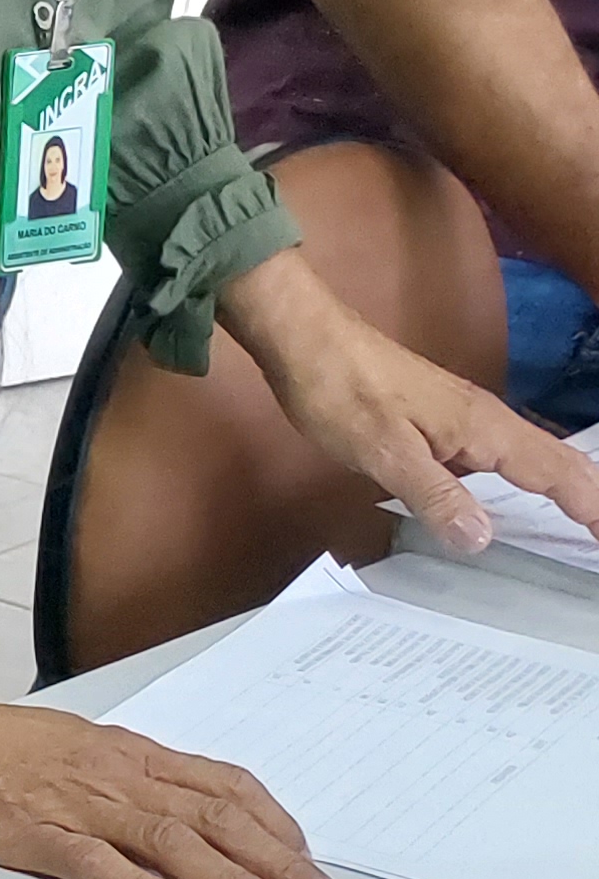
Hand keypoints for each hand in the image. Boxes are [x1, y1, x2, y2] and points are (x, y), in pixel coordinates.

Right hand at [0, 649, 347, 878]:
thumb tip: (175, 818)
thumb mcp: (66, 750)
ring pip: (176, 843)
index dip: (278, 828)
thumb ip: (120, 780)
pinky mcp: (28, 832)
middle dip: (282, 866)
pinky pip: (98, 864)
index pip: (225, 788)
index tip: (314, 867)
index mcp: (126, 754)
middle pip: (218, 819)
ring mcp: (73, 803)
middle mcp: (114, 775)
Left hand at [222, 244, 598, 552]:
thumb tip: (483, 537)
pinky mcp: (446, 418)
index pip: (556, 473)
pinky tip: (519, 497)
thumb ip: (434, 494)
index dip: (590, 507)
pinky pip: (506, 452)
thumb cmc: (341, 394)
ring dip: (567, 487)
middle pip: (559, 461)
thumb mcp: (383, 453)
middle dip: (591, 498)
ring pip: (536, 455)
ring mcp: (468, 417)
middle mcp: (488, 420)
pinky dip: (530, 477)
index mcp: (484, 428)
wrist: (309, 341)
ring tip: (584, 524)